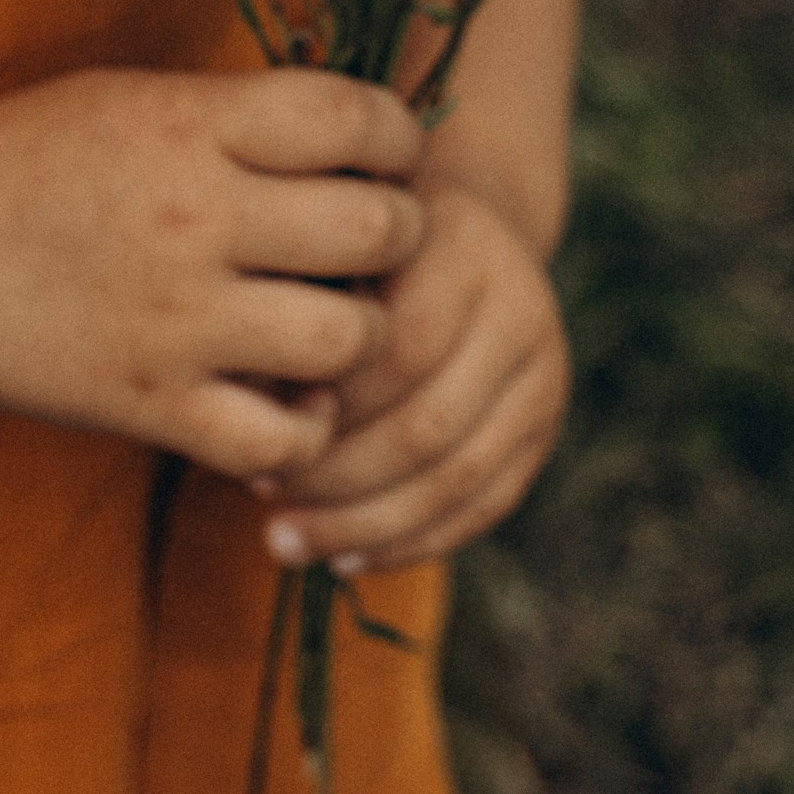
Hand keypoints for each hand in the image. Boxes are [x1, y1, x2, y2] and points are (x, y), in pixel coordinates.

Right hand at [0, 68, 424, 479]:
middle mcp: (192, 217)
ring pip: (346, 339)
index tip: (387, 155)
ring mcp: (173, 320)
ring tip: (331, 323)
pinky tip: (284, 399)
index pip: (353, 117)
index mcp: (189, 125)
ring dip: (358, 335)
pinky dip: (301, 429)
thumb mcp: (129, 96)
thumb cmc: (24, 158)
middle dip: (396, 234)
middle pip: (374, 228)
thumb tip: (359, 128)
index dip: (397, 136)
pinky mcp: (147, 405)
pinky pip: (279, 437)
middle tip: (372, 244)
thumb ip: (236, 113)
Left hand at [256, 180, 567, 575]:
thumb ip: (294, 313)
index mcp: (458, 244)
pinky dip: (410, 543)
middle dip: (335, 480)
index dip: (324, 408)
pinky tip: (344, 557)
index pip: (398, 352)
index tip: (250, 437)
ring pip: (455, 478)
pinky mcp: (543, 424)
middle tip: (261, 501)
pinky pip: (482, 506)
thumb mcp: (318, 249)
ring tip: (285, 543)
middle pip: (426, 425)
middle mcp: (518, 304)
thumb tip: (263, 420)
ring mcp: (542, 370)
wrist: (445, 235)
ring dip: (364, 526)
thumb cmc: (349, 245)